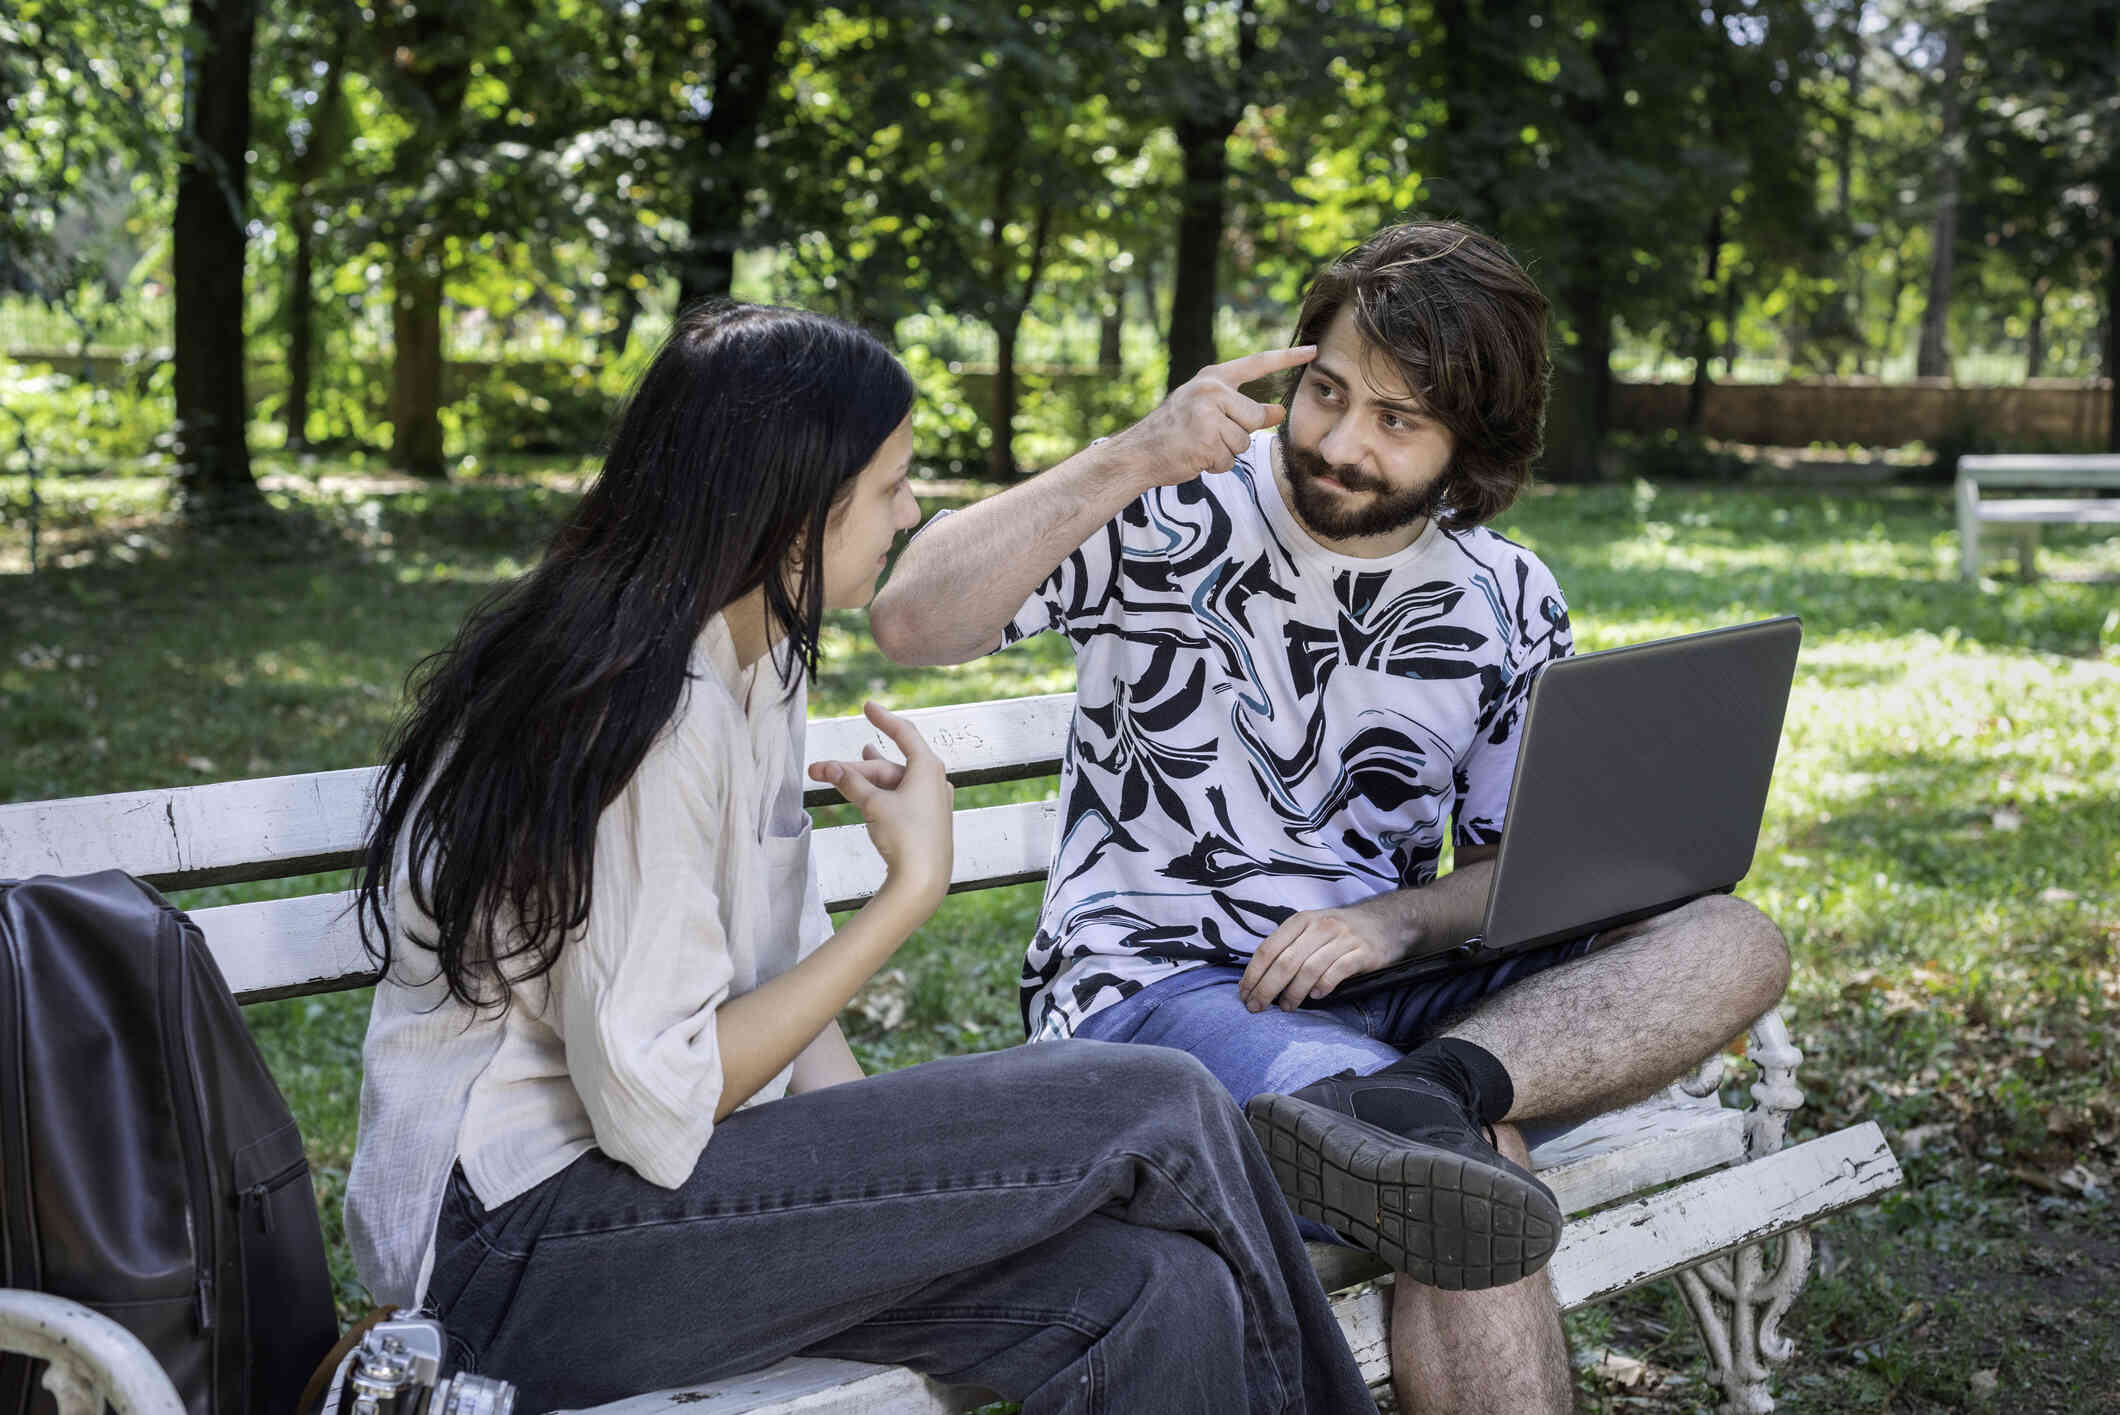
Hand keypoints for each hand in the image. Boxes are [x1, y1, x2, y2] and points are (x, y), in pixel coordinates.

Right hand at [807, 701, 954, 910]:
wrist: (924, 881)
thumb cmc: (906, 838)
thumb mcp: (874, 805)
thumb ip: (852, 783)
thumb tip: (830, 768)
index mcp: (928, 768)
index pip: (904, 733)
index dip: (884, 719)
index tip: (867, 707)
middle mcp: (934, 781)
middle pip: (888, 766)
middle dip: (854, 768)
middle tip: (820, 770)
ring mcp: (931, 802)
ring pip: (891, 783)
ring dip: (863, 780)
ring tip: (836, 772)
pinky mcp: (925, 820)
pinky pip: (899, 797)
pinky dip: (879, 793)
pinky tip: (866, 790)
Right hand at [1109, 344, 1317, 489]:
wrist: (1138, 452)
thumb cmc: (1173, 431)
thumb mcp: (1207, 410)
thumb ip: (1241, 409)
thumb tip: (1279, 412)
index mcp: (1212, 378)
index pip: (1257, 363)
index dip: (1287, 357)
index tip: (1313, 350)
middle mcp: (1211, 390)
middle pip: (1254, 418)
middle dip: (1239, 435)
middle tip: (1208, 436)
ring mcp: (1208, 415)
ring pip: (1243, 443)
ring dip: (1225, 453)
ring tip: (1198, 446)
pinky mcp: (1205, 440)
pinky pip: (1228, 460)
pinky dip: (1214, 466)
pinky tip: (1194, 458)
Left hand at [1238, 897, 1413, 1012]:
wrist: (1386, 922)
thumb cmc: (1339, 932)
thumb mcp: (1311, 929)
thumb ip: (1289, 947)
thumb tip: (1259, 980)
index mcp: (1301, 920)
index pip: (1268, 949)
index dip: (1253, 974)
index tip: (1244, 994)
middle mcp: (1320, 926)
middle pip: (1285, 962)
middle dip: (1266, 988)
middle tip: (1257, 1008)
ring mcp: (1343, 938)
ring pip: (1309, 969)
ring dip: (1293, 992)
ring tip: (1287, 1007)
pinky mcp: (1363, 952)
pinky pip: (1337, 972)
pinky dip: (1323, 986)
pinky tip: (1316, 997)